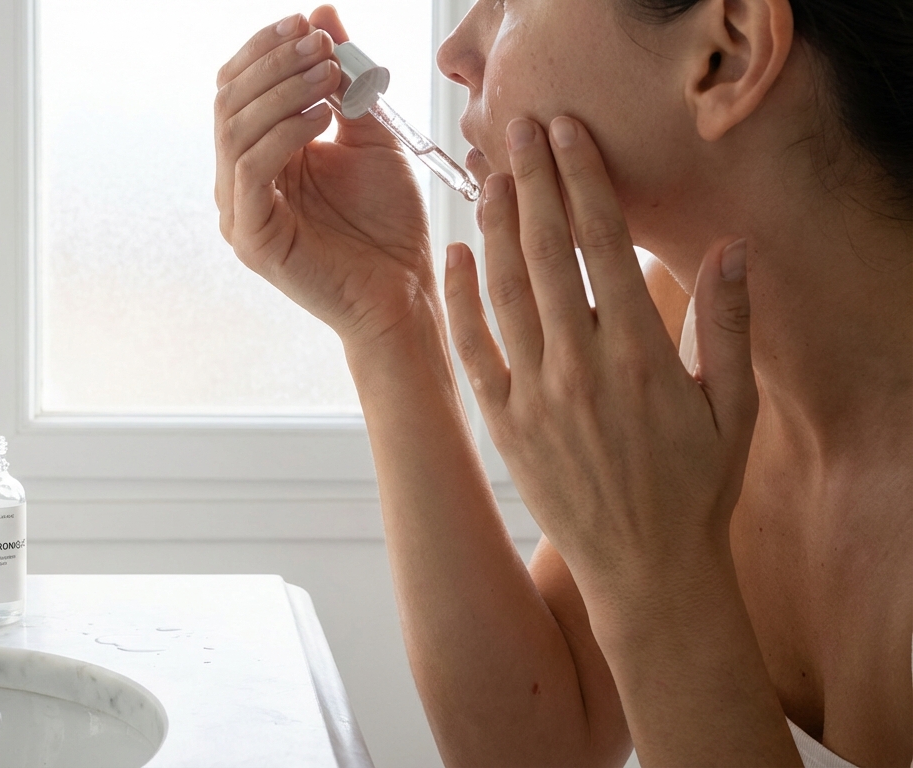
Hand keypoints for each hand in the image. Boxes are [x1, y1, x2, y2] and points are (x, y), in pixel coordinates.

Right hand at [215, 6, 432, 343]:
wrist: (404, 289)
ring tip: (330, 74)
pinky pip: (250, 171)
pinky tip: (322, 116)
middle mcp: (239, 181)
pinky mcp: (252, 239)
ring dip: (283, 90)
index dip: (266, 49)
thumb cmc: (388, 222)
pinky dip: (284, 133)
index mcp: (260, 155)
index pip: (237, 87)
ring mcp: (239, 212)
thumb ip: (343, 79)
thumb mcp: (368, 133)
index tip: (309, 23)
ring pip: (235, 130)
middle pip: (229, 101)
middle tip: (323, 45)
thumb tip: (322, 13)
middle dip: (276, 62)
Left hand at [443, 116, 758, 615]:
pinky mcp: (504, 423)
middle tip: (519, 129)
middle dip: (532, 183)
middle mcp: (580, 367)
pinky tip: (454, 257)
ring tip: (489, 176)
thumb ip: (728, 325)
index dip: (583, 181)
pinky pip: (473, 350)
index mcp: (639, 354)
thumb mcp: (734, 407)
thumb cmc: (696, 486)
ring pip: (504, 293)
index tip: (569, 134)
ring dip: (493, 228)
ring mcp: (535, 395)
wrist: (646, 568)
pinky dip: (459, 301)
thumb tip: (730, 250)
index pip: (603, 246)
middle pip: (546, 254)